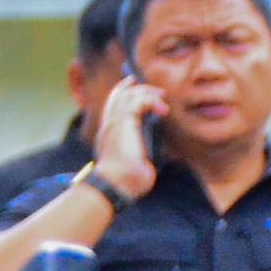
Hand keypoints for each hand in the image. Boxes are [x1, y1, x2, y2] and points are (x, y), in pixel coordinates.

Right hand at [91, 78, 163, 201]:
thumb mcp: (133, 161)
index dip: (123, 94)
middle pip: (119, 96)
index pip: (113, 107)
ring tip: (162, 99)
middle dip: (138, 89)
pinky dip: (152, 102)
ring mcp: (114, 123)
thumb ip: (139, 148)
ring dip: (148, 94)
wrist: (117, 184)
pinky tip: (161, 110)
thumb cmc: (126, 180)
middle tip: (158, 92)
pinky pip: (138, 101)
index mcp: (109, 135)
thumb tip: (152, 141)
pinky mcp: (124, 122)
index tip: (135, 86)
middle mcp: (109, 126)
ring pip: (128, 95)